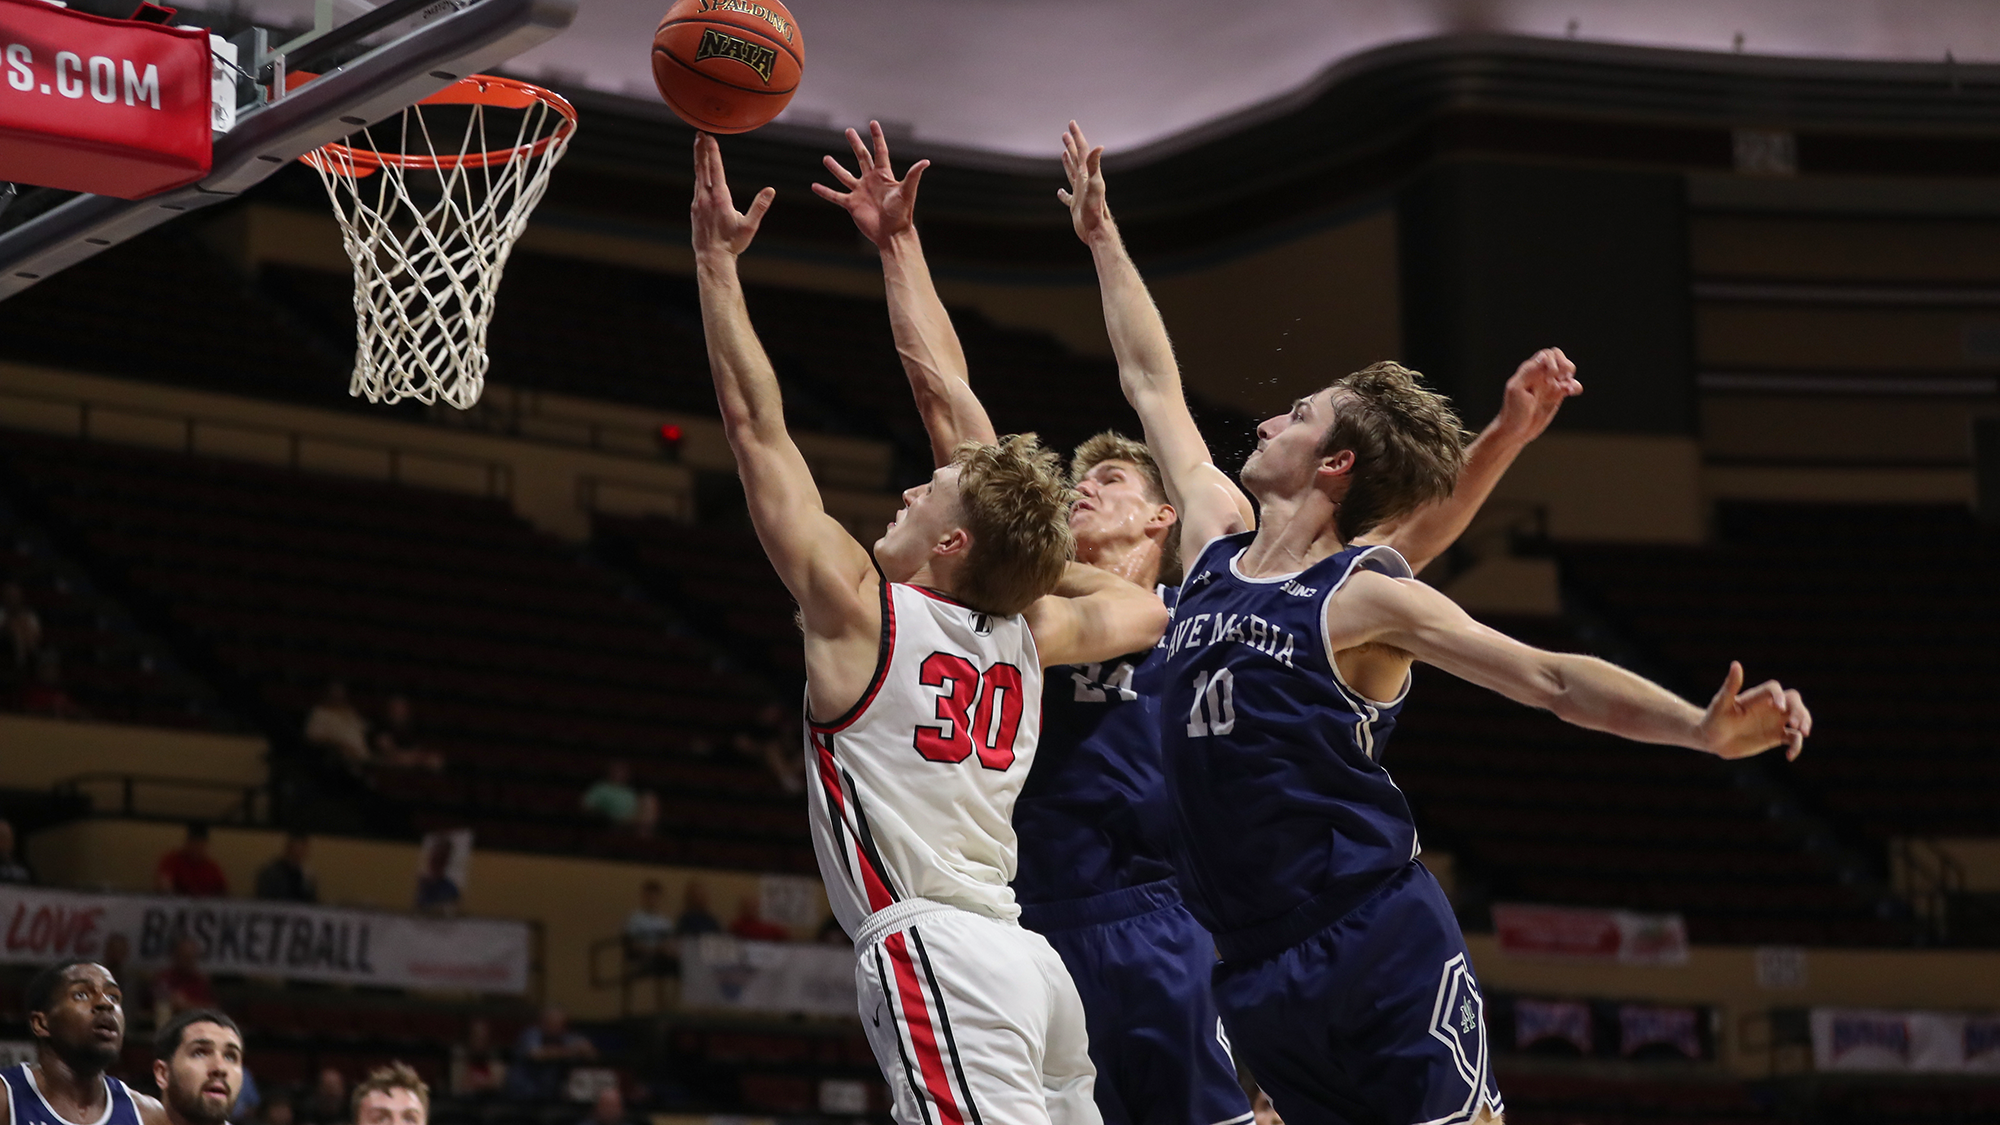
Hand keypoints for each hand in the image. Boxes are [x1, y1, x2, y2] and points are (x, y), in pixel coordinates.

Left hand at [691, 133, 773, 259]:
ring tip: (699, 148)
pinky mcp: (695, 210)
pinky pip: (697, 188)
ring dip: (699, 160)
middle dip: (701, 149)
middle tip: (699, 134)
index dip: (712, 152)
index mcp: (720, 198)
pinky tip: (701, 174)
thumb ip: (759, 206)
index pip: (715, 169)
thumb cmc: (732, 243)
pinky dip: (699, 176)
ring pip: (698, 176)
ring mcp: (698, 203)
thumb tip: (770, 190)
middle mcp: (705, 197)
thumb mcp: (750, 226)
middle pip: (702, 168)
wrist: (712, 258)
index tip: (709, 137)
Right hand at [812, 121, 928, 247]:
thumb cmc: (901, 213)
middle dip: (856, 144)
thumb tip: (926, 161)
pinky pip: (836, 196)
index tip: (872, 123)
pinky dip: (825, 191)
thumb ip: (913, 175)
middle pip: (862, 158)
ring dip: (835, 167)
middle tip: (848, 131)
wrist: (892, 234)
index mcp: (884, 175)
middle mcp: (871, 181)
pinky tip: (814, 185)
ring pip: (845, 176)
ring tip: (826, 158)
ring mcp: (860, 192)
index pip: (880, 151)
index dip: (877, 137)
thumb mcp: (907, 192)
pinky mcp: (852, 204)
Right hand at [1057, 120, 1110, 243]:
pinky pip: (1067, 196)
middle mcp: (1084, 181)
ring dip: (1068, 162)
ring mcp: (1080, 193)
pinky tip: (1059, 191)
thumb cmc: (1096, 209)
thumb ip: (1094, 166)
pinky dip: (1062, 193)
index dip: (1077, 136)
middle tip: (1065, 133)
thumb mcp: (1095, 185)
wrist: (1097, 230)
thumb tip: (1099, 146)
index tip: (1071, 123)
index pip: (1082, 150)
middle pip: (1077, 158)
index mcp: (1087, 174)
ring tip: (1065, 153)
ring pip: (1072, 173)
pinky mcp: (1076, 205)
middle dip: (1072, 144)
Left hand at [1493, 347, 1581, 443]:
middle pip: (1559, 357)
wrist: (1516, 431)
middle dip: (1564, 365)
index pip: (1547, 354)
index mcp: (1530, 370)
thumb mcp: (1517, 390)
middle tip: (1558, 379)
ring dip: (1570, 375)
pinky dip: (1575, 386)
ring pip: (1567, 369)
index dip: (1552, 363)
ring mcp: (1550, 385)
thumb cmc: (1513, 410)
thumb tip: (1544, 356)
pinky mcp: (1557, 396)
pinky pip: (1571, 385)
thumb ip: (1529, 372)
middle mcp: (1541, 375)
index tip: (1547, 379)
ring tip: (1565, 388)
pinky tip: (1570, 393)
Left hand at [1698, 661, 1810, 760]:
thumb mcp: (1721, 703)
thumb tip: (1736, 664)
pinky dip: (1797, 746)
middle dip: (1799, 710)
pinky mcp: (1776, 736)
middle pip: (1794, 701)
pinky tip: (1789, 756)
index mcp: (1756, 697)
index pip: (1775, 689)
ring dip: (1805, 723)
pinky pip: (1794, 739)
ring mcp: (1774, 721)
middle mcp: (1769, 707)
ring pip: (1799, 718)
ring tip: (1802, 733)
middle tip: (1795, 723)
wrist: (1712, 739)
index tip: (1779, 707)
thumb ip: (1731, 686)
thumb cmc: (1713, 719)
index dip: (1780, 695)